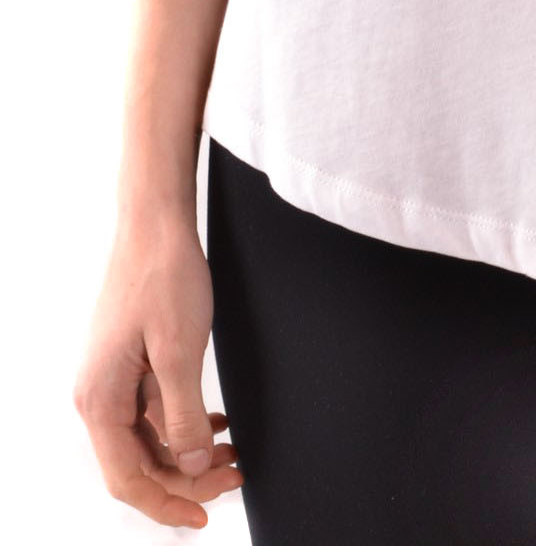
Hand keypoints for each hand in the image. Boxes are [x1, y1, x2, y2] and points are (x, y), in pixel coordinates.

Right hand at [73, 210, 243, 528]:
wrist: (156, 222)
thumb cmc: (163, 275)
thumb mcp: (180, 351)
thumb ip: (182, 415)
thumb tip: (190, 466)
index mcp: (99, 399)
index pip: (128, 478)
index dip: (166, 504)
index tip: (204, 516)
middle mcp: (98, 395)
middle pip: (140, 462)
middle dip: (188, 477)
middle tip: (236, 476)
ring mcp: (113, 379)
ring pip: (149, 438)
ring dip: (190, 450)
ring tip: (234, 451)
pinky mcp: (129, 362)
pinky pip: (153, 410)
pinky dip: (185, 421)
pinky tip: (217, 421)